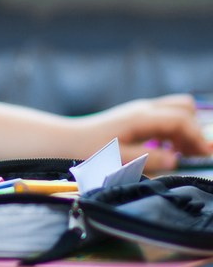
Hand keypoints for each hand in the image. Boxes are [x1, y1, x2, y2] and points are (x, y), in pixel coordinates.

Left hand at [75, 94, 210, 171]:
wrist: (67, 140)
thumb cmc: (90, 150)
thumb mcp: (119, 159)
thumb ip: (148, 158)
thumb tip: (174, 159)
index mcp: (141, 117)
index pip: (181, 119)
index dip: (197, 137)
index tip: (203, 157)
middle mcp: (144, 109)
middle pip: (184, 107)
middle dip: (194, 129)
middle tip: (193, 155)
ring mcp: (141, 110)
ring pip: (177, 110)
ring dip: (185, 130)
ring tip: (182, 154)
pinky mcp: (137, 117)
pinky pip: (166, 117)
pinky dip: (175, 131)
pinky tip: (167, 149)